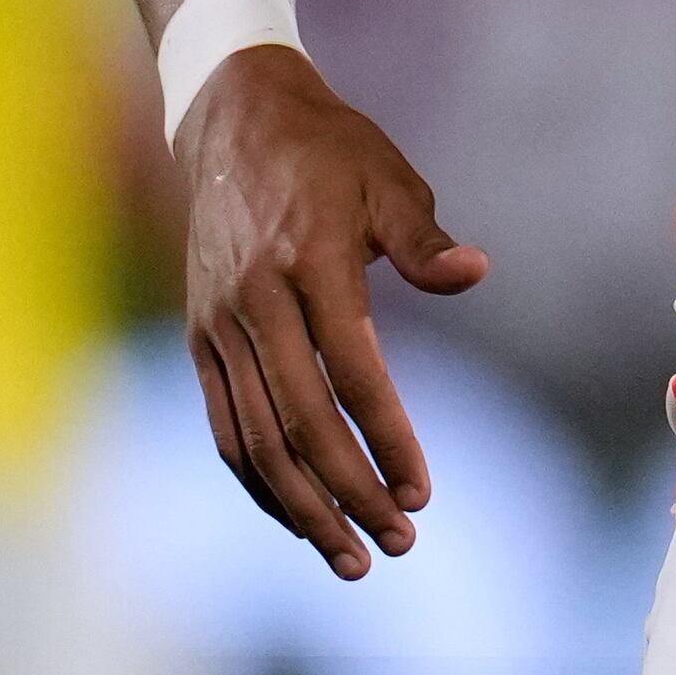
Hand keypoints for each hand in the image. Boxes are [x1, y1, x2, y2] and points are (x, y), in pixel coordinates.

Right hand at [175, 45, 488, 577]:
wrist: (231, 118)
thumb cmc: (327, 150)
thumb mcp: (387, 178)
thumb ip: (423, 239)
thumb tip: (476, 274)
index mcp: (309, 258)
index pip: (353, 372)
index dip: (387, 439)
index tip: (421, 492)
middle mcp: (256, 298)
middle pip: (300, 422)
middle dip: (350, 493)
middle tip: (398, 542)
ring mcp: (219, 322)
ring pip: (254, 438)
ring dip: (303, 507)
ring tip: (351, 556)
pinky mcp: (199, 336)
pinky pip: (225, 425)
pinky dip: (259, 481)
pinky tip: (300, 516)